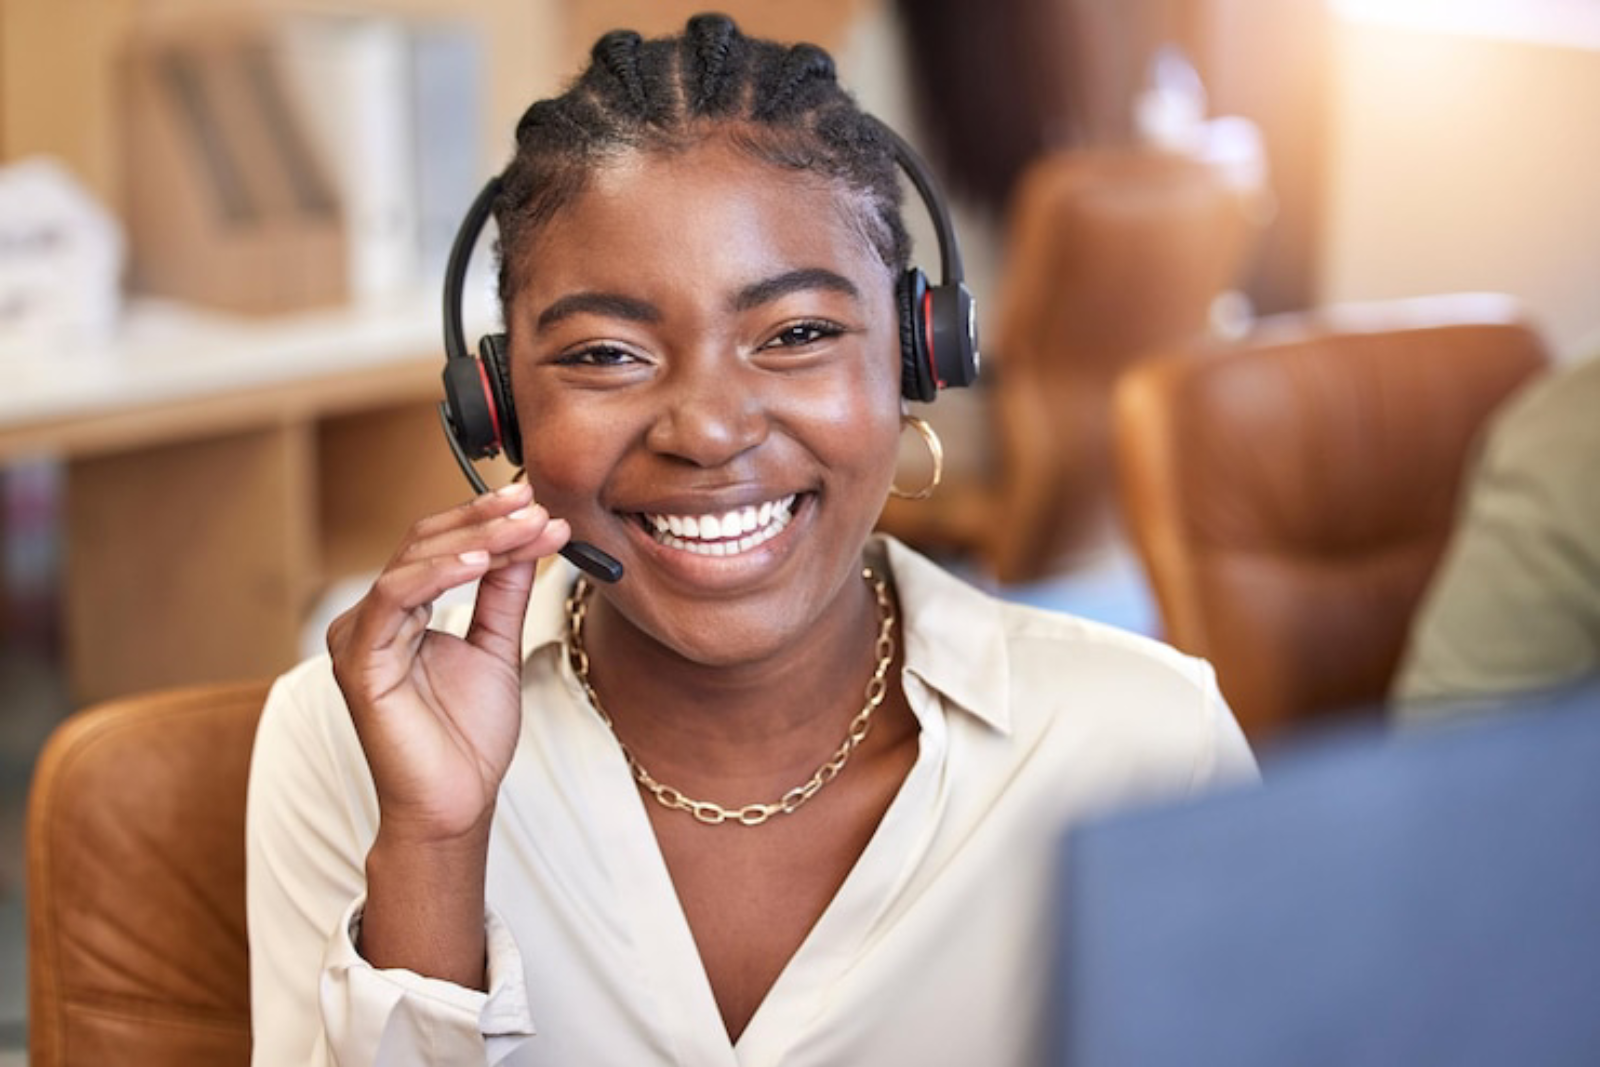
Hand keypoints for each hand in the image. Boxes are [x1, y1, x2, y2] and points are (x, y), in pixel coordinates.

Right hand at [327, 481, 569, 846]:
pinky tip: (481, 561)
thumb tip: (527, 535)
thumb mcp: (499, 647)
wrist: (456, 803)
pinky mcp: (358, 661)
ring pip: (413, 561)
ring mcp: (360, 636)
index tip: (539, 504)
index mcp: (401, 610)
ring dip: (476, 538)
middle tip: (536, 504)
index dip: (488, 519)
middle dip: (487, 520)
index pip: (442, 545)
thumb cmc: (469, 736)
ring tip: (525, 526)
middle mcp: (374, 616)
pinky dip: (439, 574)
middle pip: (426, 543)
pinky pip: (395, 598)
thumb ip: (504, 592)